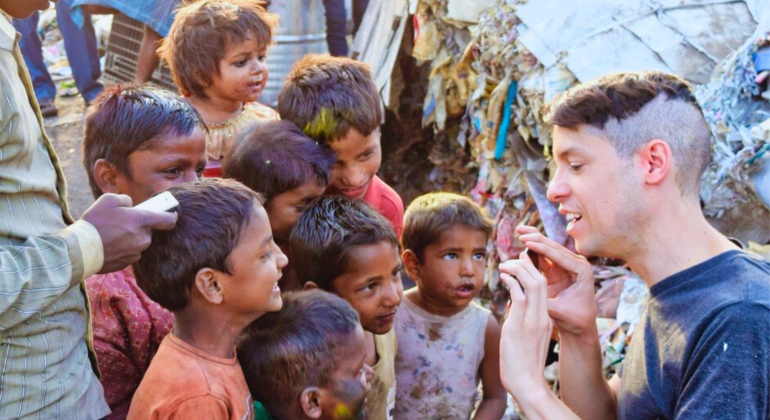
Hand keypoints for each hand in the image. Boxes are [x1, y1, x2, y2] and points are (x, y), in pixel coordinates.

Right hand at [81, 194, 176, 273]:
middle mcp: (143, 237)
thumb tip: (131, 206)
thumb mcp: (108, 200)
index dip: (171, 215)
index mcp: (142, 220)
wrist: (81, 249)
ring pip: (139, 242)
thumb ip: (125, 200)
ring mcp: (137, 252)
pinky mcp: (128, 262)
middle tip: (122, 222)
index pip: (168, 220)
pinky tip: (110, 245)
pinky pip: (131, 252)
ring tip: (112, 234)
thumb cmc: (95, 222)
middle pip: (149, 230)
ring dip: (131, 237)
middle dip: (139, 226)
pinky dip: (124, 248)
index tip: (171, 213)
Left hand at [498, 256, 551, 399]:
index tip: (522, 263)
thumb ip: (522, 320)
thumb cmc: (523, 364)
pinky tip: (503, 277)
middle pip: (541, 280)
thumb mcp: (526, 337)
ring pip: (533, 284)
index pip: (543, 287)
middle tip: (512, 259)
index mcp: (544, 319)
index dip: (533, 271)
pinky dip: (511, 282)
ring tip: (505, 264)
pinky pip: (519, 296)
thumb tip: (513, 306)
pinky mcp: (519, 327)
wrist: (528, 385)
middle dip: (527, 265)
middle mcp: (541, 317)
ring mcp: (532, 321)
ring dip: (518, 270)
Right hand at [516, 226, 595, 336]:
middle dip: (536, 238)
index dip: (541, 248)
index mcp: (582, 270)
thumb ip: (542, 299)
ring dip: (533, 240)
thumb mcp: (558, 310)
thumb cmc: (574, 319)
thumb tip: (525, 289)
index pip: (559, 255)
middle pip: (553, 247)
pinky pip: (543, 256)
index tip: (526, 242)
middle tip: (520, 232)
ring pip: (547, 248)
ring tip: (519, 231)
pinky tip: (521, 242)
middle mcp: (576, 264)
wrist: (579, 326)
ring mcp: (566, 266)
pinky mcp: (556, 270)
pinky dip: (532, 250)